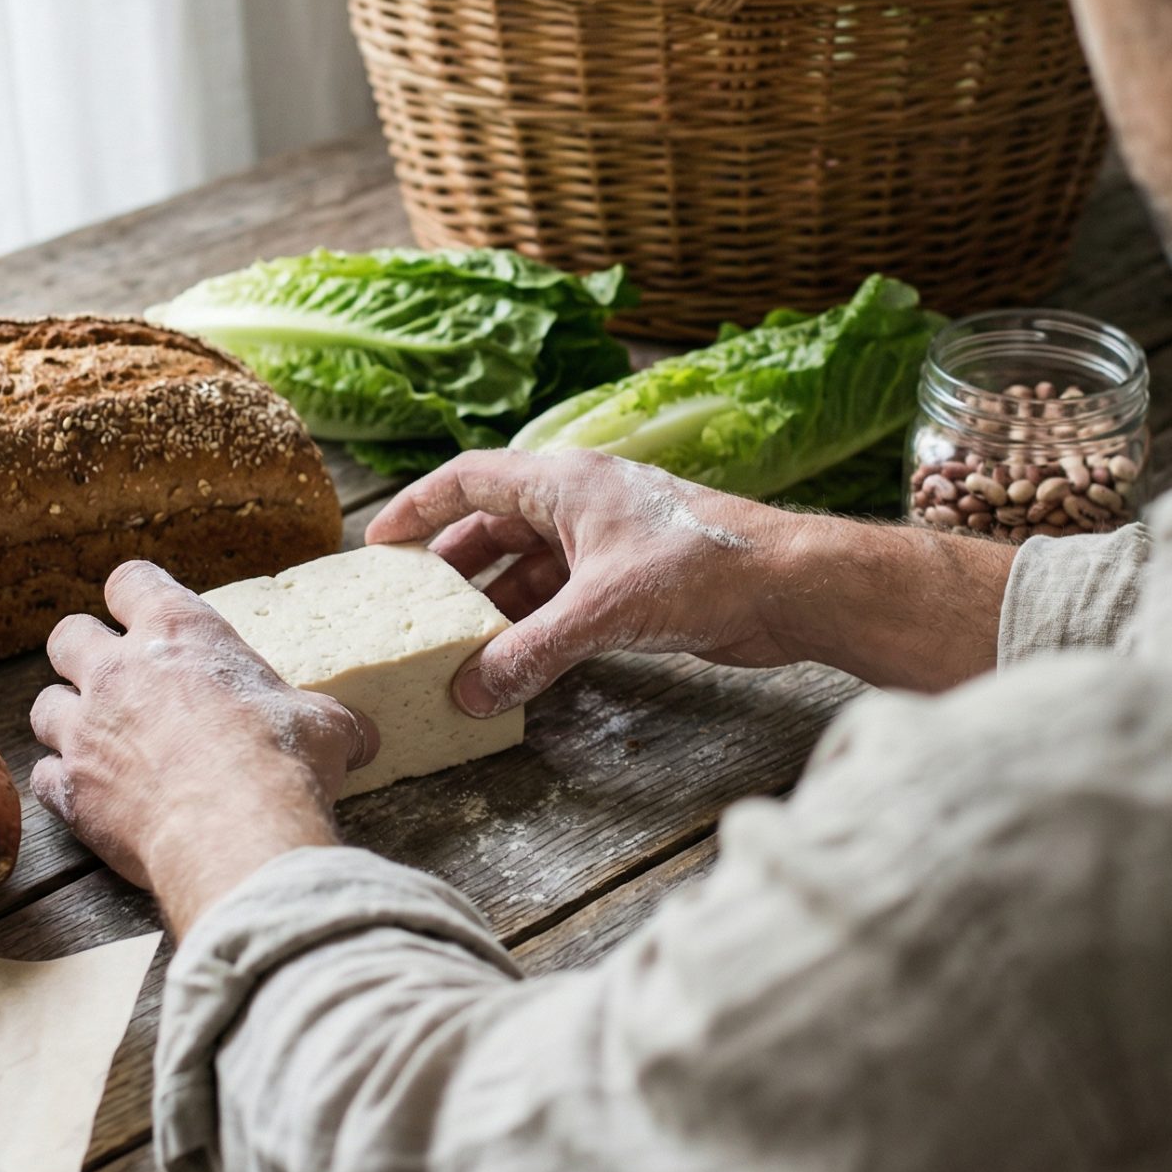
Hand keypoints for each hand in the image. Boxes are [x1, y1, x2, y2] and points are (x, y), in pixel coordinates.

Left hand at [30, 560, 379, 933]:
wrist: (235, 827)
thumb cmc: (282, 758)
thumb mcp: (327, 725)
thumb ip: (333, 721)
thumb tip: (366, 738)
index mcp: (180, 632)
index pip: (130, 580)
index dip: (134, 592)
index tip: (144, 610)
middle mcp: (119, 670)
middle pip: (67, 635)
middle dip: (83, 651)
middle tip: (112, 676)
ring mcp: (85, 729)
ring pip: (42, 704)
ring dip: (65, 716)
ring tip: (94, 736)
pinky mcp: (70, 790)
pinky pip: (44, 777)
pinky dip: (63, 784)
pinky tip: (90, 796)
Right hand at [368, 450, 1016, 705]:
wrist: (793, 588)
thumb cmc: (706, 570)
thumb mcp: (603, 612)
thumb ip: (530, 652)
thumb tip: (470, 692)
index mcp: (567, 482)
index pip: (471, 480)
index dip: (420, 508)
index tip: (378, 541)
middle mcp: (584, 504)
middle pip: (496, 524)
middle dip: (453, 566)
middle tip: (411, 607)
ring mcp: (610, 543)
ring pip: (530, 567)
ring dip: (494, 604)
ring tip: (452, 644)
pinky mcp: (634, 584)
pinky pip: (563, 599)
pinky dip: (534, 626)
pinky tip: (512, 662)